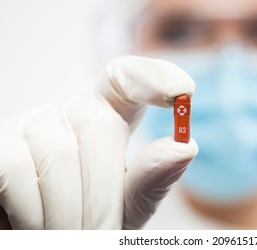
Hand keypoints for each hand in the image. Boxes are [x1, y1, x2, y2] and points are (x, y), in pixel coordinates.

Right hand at [0, 56, 197, 228]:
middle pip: (101, 126)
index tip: (183, 92)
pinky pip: (19, 166)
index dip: (153, 76)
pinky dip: (33, 209)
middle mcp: (72, 112)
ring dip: (69, 210)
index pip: (127, 78)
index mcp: (109, 118)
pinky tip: (37, 225)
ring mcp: (33, 124)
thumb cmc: (90, 221)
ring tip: (70, 235)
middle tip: (102, 232)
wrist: (44, 238)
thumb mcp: (126, 207)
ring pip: (60, 151)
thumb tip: (185, 147)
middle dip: (104, 192)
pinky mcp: (1, 144)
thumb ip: (151, 180)